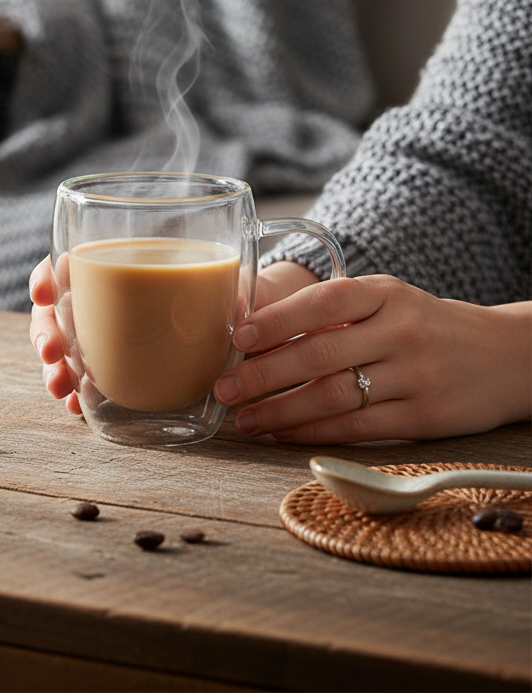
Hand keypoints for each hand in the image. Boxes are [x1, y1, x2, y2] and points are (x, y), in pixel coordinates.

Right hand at [28, 256, 319, 415]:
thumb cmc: (216, 293)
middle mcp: (99, 300)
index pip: (68, 265)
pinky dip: (74, 394)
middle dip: (45, 331)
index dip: (47, 275)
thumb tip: (237, 303)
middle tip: (52, 351)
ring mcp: (98, 337)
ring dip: (53, 368)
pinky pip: (79, 380)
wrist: (228, 327)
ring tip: (60, 387)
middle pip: (54, 310)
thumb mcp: (220, 283)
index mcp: (116, 268)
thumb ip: (223, 288)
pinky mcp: (107, 369)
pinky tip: (75, 406)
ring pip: (61, 348)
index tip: (45, 291)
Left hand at [214, 275, 531, 442]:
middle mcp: (401, 331)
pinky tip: (284, 434)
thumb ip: (332, 312)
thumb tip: (254, 328)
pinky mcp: (425, 417)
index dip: (277, 320)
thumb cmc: (424, 325)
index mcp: (385, 294)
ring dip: (282, 412)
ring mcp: (415, 375)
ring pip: (335, 395)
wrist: (506, 356)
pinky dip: (315, 432)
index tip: (238, 338)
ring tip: (245, 420)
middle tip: (224, 389)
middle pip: (321, 354)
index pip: (323, 302)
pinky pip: (359, 427)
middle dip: (264, 374)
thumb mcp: (386, 301)